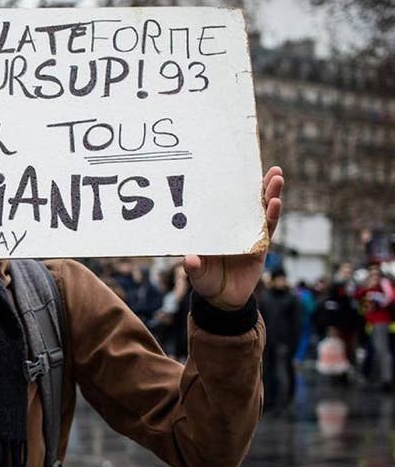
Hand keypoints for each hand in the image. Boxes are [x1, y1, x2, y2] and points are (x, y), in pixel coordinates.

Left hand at [183, 167, 283, 310]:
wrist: (221, 299)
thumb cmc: (205, 280)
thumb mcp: (196, 273)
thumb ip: (194, 266)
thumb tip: (190, 258)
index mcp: (217, 226)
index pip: (226, 202)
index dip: (233, 186)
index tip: (237, 167)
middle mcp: (234, 226)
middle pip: (248, 202)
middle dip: (258, 185)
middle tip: (268, 168)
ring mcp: (249, 235)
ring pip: (261, 211)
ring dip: (270, 195)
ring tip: (276, 178)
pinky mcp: (260, 247)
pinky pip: (268, 230)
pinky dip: (272, 216)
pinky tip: (276, 203)